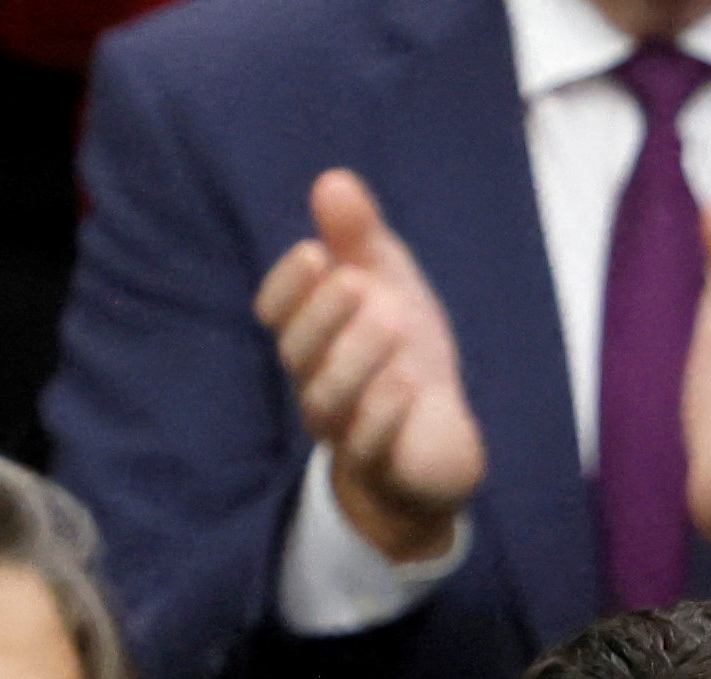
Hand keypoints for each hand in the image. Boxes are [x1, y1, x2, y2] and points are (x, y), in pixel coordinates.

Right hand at [258, 172, 485, 566]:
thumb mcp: (387, 280)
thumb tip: (333, 181)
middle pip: (296, 351)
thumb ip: (358, 236)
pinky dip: (382, 412)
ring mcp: (342, 426)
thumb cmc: (400, 348)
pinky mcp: (378, 463)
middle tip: (360, 286)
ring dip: (356, 357)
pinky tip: (406, 382)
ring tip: (392, 326)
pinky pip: (364, 444)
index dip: (287, 285)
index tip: (315, 253)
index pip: (274, 309)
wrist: (436, 433)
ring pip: (325, 398)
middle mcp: (314, 379)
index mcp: (310, 332)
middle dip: (323, 315)